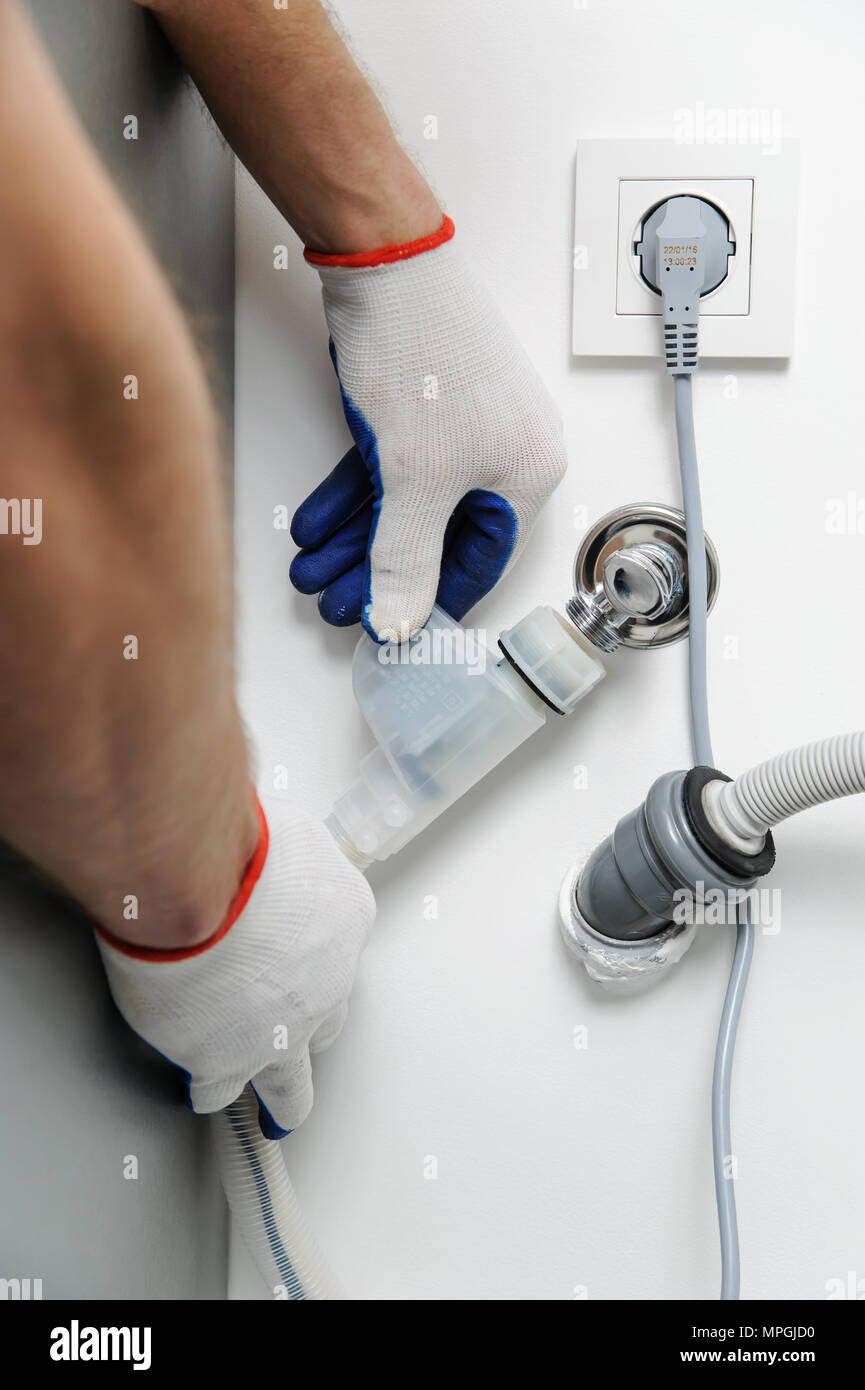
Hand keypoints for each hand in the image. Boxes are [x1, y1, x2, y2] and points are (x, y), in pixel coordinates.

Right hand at [95, 798, 374, 1137]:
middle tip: (298, 1037)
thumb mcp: (296, 832)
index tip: (296, 955)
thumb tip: (283, 851)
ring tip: (277, 1114)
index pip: (339, 949)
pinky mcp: (226, 1060)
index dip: (312, 954)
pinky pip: (220, 1089)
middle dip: (312, 1030)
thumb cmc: (246, 851)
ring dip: (282, 1096)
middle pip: (329, 1024)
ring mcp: (280, 1033)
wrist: (204, 891)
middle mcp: (326, 987)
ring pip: (291, 1085)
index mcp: (347, 923)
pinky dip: (211, 1088)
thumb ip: (295, 855)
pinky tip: (206, 1091)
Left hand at [290, 219, 567, 642]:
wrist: (383, 259)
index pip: (478, 566)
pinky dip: (351, 498)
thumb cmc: (421, 350)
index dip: (428, 603)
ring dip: (354, 541)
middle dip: (375, 573)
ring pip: (404, 505)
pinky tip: (315, 524)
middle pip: (434, 536)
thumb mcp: (413, 478)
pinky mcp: (422, 406)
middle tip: (333, 602)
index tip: (388, 629)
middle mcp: (502, 452)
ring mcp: (460, 428)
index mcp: (525, 475)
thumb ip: (404, 558)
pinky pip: (388, 471)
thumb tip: (399, 623)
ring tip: (310, 569)